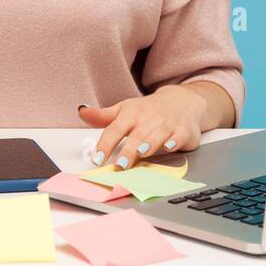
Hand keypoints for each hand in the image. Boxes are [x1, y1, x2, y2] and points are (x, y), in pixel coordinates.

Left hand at [77, 85, 206, 170]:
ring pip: (156, 136)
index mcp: (131, 113)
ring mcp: (166, 124)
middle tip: (120, 164)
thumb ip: (103, 116)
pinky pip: (179, 136)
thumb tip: (82, 111)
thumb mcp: (124, 110)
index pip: (114, 129)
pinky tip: (169, 147)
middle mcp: (148, 118)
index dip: (105, 144)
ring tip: (141, 153)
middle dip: (128, 150)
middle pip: (136, 136)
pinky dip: (174, 141)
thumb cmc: (148, 109)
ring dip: (149, 145)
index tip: (97, 159)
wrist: (180, 100)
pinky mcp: (183, 130)